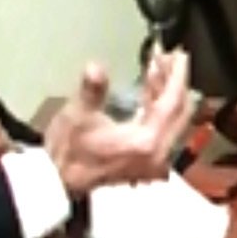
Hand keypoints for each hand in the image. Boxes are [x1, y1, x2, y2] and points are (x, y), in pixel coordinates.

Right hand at [42, 50, 194, 196]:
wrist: (57, 182)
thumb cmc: (67, 152)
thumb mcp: (78, 116)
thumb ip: (92, 90)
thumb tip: (95, 68)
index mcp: (146, 142)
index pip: (172, 103)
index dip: (177, 76)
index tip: (180, 55)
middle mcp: (157, 154)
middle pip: (179, 112)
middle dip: (174, 82)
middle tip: (169, 57)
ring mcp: (154, 160)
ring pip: (172, 120)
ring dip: (166, 93)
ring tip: (157, 68)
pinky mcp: (146, 161)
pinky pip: (163, 129)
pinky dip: (159, 108)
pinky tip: (149, 90)